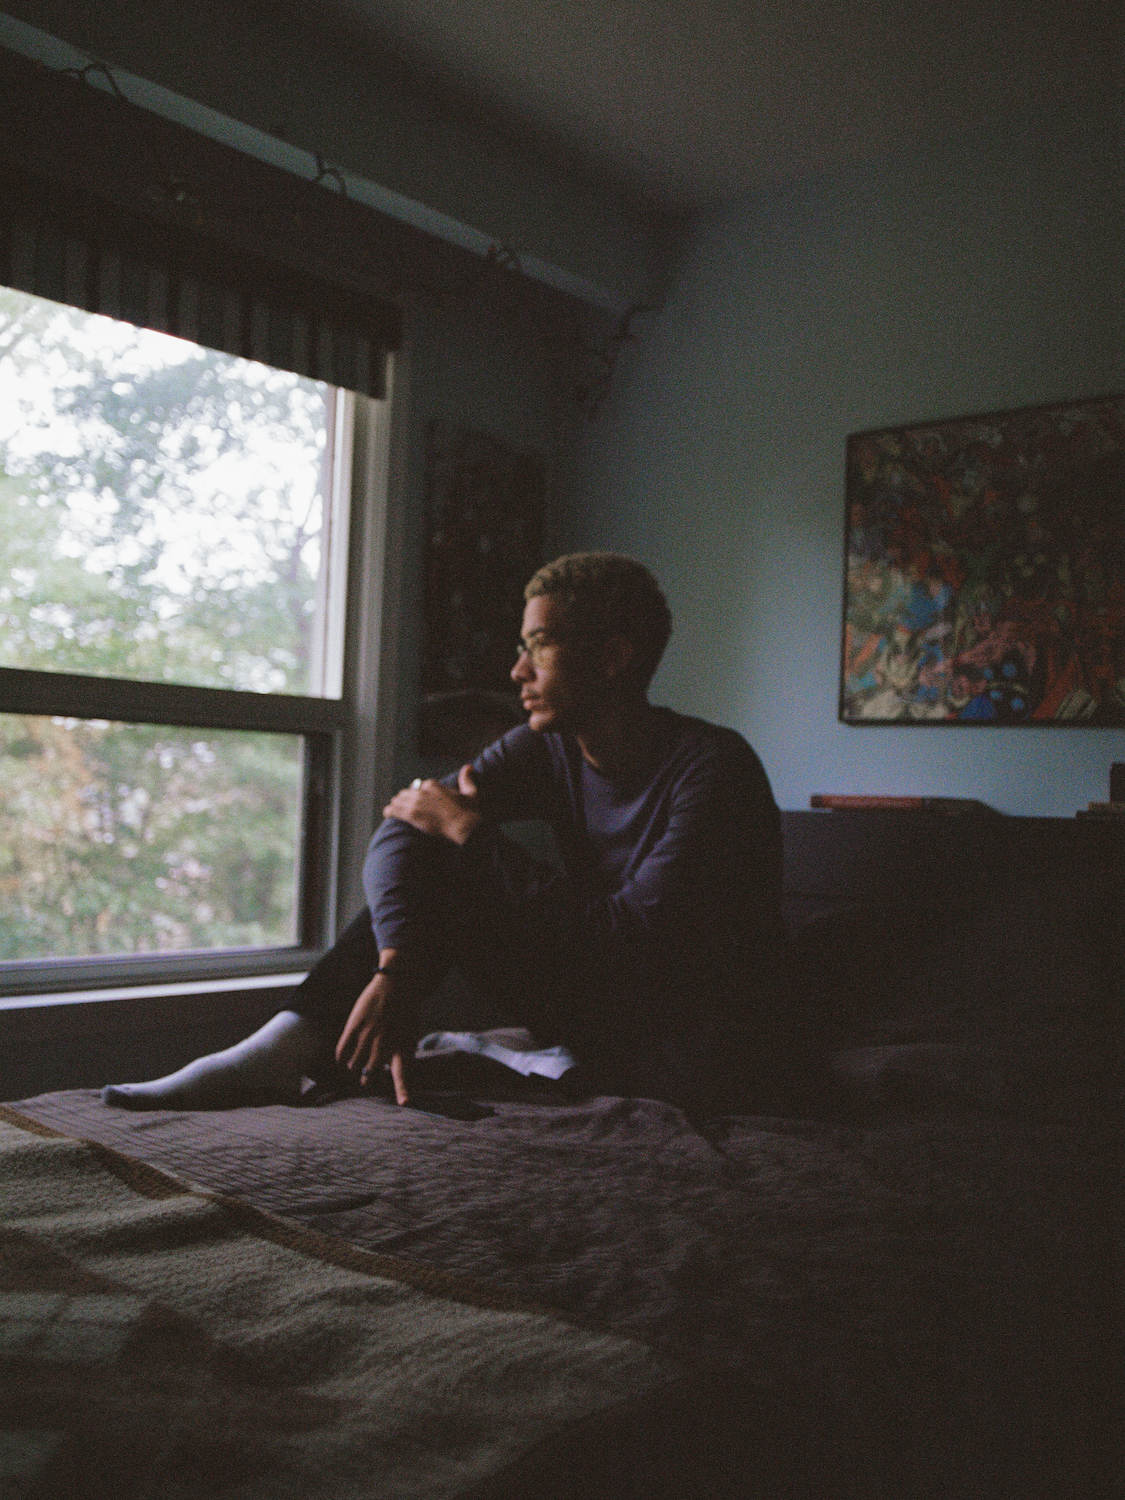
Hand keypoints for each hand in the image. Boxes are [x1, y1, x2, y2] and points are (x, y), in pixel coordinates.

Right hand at [335, 964, 414, 1103]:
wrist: (397, 984)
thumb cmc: (406, 1011)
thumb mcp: (411, 1033)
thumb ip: (403, 1051)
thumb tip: (394, 1067)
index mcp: (401, 1047)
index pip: (403, 1074)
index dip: (403, 1090)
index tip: (404, 1103)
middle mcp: (384, 1044)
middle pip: (368, 1072)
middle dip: (366, 1078)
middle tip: (365, 1079)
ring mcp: (367, 1036)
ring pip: (353, 1063)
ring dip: (353, 1066)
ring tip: (354, 1066)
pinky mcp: (354, 1026)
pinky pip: (342, 1049)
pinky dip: (341, 1057)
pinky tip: (341, 1060)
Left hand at [382, 765, 480, 843]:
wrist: (463, 825)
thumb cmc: (469, 811)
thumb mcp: (471, 792)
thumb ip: (467, 779)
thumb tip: (468, 767)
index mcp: (433, 784)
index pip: (418, 786)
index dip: (418, 794)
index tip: (419, 801)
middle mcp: (422, 791)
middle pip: (406, 793)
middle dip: (405, 799)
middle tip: (404, 806)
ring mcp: (416, 802)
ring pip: (398, 801)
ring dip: (396, 805)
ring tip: (394, 810)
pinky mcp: (412, 814)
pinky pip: (394, 810)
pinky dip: (389, 812)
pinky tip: (387, 813)